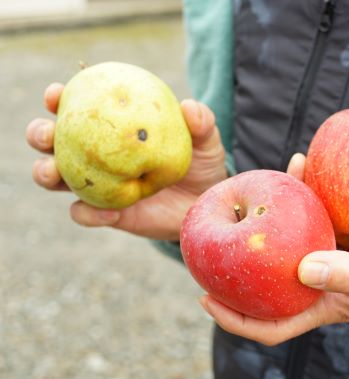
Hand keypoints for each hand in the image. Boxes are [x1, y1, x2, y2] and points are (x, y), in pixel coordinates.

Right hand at [26, 83, 227, 239]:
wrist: (206, 204)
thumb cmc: (201, 163)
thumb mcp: (206, 141)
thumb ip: (201, 122)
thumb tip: (189, 107)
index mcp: (112, 128)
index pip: (78, 107)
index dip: (59, 98)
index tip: (57, 93)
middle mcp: (97, 154)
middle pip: (52, 140)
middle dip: (40, 134)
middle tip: (48, 134)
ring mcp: (97, 185)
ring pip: (54, 177)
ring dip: (45, 172)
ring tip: (53, 173)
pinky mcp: (106, 214)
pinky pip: (84, 214)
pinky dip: (89, 213)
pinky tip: (108, 214)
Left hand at [198, 154, 348, 345]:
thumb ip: (347, 273)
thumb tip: (300, 270)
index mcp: (326, 304)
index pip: (271, 325)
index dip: (235, 318)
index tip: (205, 297)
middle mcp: (323, 286)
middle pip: (271, 283)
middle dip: (244, 263)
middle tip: (219, 232)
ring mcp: (334, 263)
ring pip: (292, 246)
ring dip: (273, 221)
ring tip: (260, 185)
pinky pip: (317, 223)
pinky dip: (306, 201)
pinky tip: (304, 172)